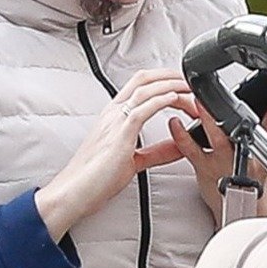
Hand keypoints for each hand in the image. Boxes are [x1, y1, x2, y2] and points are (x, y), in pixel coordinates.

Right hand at [36, 69, 203, 236]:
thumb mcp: (133, 161)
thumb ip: (156, 152)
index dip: (163, 80)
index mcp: (113, 116)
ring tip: (190, 89)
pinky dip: (160, 100)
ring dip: (171, 86)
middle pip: (144, 79)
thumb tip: (177, 147)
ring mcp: (115, 120)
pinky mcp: (119, 133)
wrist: (75, 191)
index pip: (139, 85)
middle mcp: (113, 113)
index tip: (182, 85)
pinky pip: (142, 109)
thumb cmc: (95, 178)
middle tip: (191, 80)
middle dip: (170, 75)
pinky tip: (174, 98)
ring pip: (146, 90)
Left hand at [174, 81, 266, 204]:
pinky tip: (175, 122)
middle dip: (238, 114)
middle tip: (228, 96)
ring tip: (198, 102)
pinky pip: (190, 150)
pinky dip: (180, 135)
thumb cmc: (254, 173)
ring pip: (217, 139)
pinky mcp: (204, 168)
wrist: (240, 205)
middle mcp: (245, 154)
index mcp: (265, 146)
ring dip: (207, 120)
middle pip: (245, 130)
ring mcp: (224, 161)